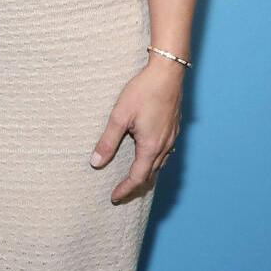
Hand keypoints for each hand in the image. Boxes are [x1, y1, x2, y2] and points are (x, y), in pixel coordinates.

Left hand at [89, 58, 182, 201]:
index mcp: (151, 147)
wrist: (167, 72)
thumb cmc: (142, 91)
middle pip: (151, 175)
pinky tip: (148, 156)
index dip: (125, 190)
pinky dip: (155, 162)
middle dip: (136, 187)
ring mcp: (172, 138)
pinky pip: (165, 153)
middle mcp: (164, 146)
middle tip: (122, 193)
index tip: (114, 198)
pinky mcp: (174, 128)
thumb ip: (108, 141)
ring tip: (134, 178)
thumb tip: (95, 163)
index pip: (138, 178)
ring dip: (147, 175)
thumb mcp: (119, 116)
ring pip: (160, 165)